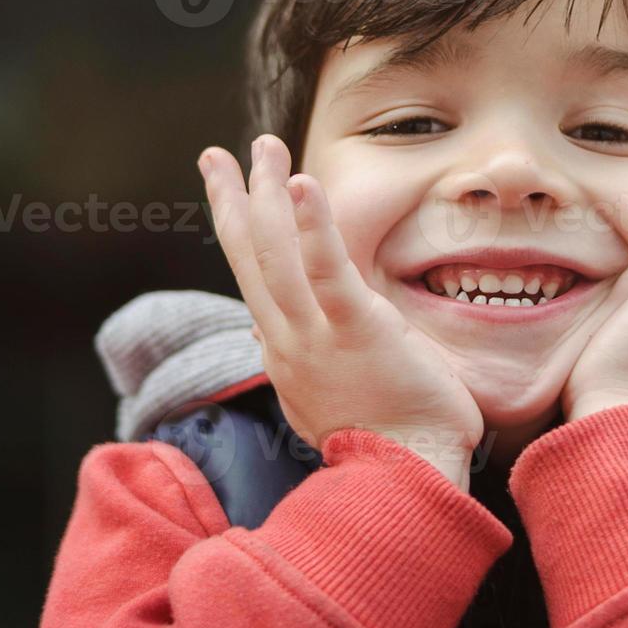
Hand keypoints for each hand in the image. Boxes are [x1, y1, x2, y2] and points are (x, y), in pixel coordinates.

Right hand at [198, 134, 483, 488]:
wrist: (409, 481)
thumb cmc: (387, 443)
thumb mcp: (324, 398)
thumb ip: (299, 360)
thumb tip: (270, 333)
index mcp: (284, 353)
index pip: (254, 282)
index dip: (238, 235)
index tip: (231, 201)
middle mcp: (286, 340)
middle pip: (248, 256)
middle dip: (233, 199)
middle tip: (219, 154)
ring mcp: (313, 335)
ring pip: (274, 252)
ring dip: (264, 192)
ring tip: (262, 146)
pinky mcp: (353, 328)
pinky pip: (324, 267)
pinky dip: (310, 223)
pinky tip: (300, 180)